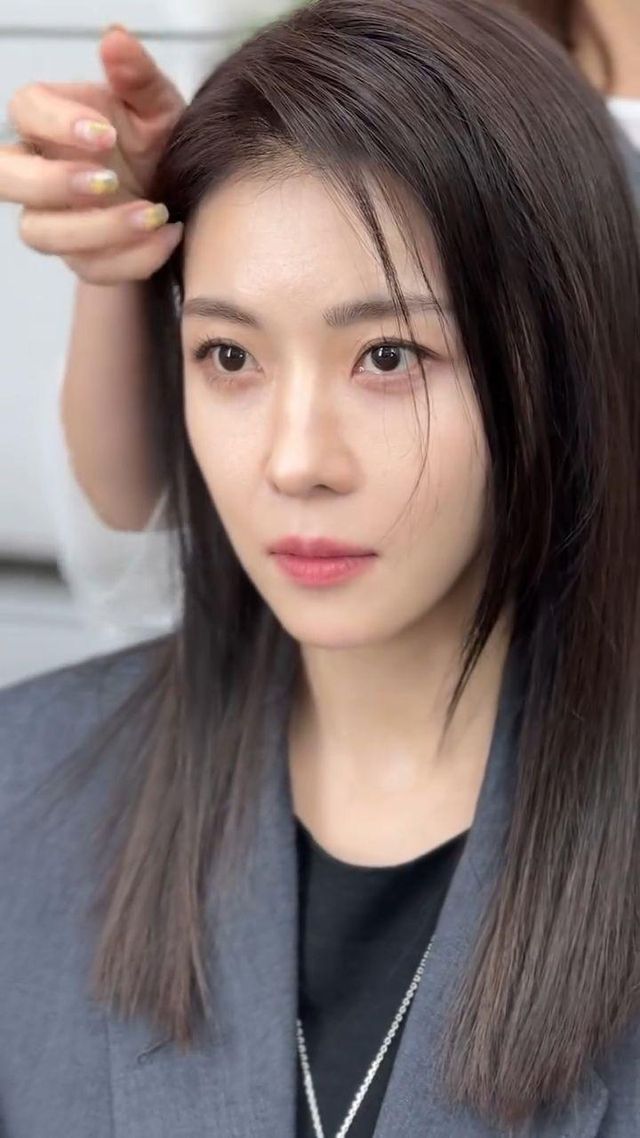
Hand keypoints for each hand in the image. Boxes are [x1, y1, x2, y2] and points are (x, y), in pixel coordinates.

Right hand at [1, 25, 185, 282]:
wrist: (182, 199)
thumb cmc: (157, 144)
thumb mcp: (158, 106)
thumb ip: (138, 75)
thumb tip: (115, 37)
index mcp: (50, 120)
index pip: (26, 111)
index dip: (57, 124)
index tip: (105, 134)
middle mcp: (38, 170)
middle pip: (6, 179)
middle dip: (53, 184)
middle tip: (109, 182)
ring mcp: (53, 219)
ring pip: (43, 234)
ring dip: (99, 229)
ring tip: (154, 214)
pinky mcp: (79, 259)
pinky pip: (90, 269)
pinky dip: (132, 258)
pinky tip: (167, 236)